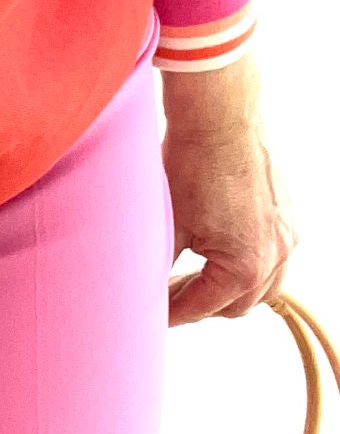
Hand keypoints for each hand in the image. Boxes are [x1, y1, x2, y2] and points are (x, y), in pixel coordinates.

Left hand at [163, 92, 297, 326]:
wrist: (218, 116)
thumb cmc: (190, 164)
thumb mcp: (168, 224)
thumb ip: (162, 265)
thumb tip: (146, 289)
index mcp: (245, 266)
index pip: (202, 307)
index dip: (171, 313)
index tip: (151, 316)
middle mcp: (276, 255)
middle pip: (236, 304)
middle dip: (200, 303)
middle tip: (166, 295)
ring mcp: (287, 234)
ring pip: (261, 284)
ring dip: (228, 287)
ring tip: (192, 276)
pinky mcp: (287, 214)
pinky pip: (272, 255)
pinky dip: (247, 262)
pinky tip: (217, 249)